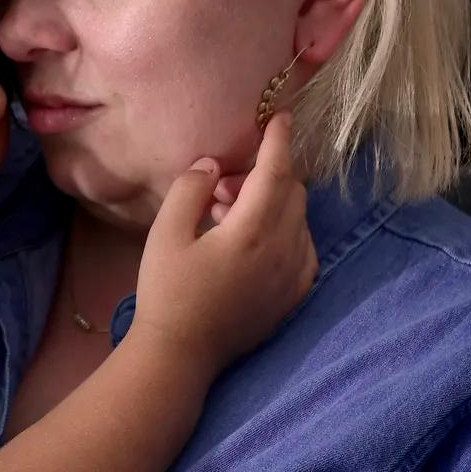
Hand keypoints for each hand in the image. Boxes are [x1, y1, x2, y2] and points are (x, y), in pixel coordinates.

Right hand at [133, 113, 317, 372]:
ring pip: (299, 219)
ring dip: (273, 204)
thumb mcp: (166, 234)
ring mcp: (295, 276)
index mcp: (252, 232)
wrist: (181, 354)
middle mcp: (284, 251)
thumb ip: (189, 190)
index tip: (282, 117)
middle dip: (265, 175)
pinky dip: (285, 231)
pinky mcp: (295, 295)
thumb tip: (211, 165)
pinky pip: (304, 247)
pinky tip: (252, 242)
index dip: (279, 141)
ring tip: (228, 218)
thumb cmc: (168, 292)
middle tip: (222, 186)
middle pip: (292, 192)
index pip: (276, 172)